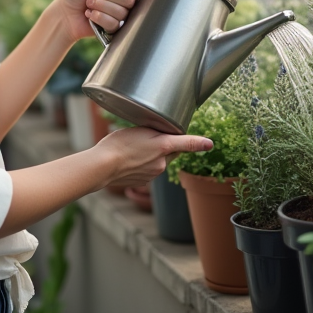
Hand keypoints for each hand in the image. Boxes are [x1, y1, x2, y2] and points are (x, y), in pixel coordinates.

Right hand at [93, 127, 213, 187]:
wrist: (102, 166)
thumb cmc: (119, 144)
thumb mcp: (142, 130)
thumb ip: (161, 132)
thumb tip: (176, 136)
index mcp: (164, 147)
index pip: (187, 144)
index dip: (197, 142)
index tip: (209, 144)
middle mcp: (162, 164)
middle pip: (171, 151)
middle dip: (165, 144)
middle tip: (148, 136)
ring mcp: (153, 174)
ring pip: (159, 161)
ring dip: (152, 154)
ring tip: (133, 147)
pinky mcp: (144, 181)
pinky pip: (149, 170)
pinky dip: (143, 164)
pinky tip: (130, 159)